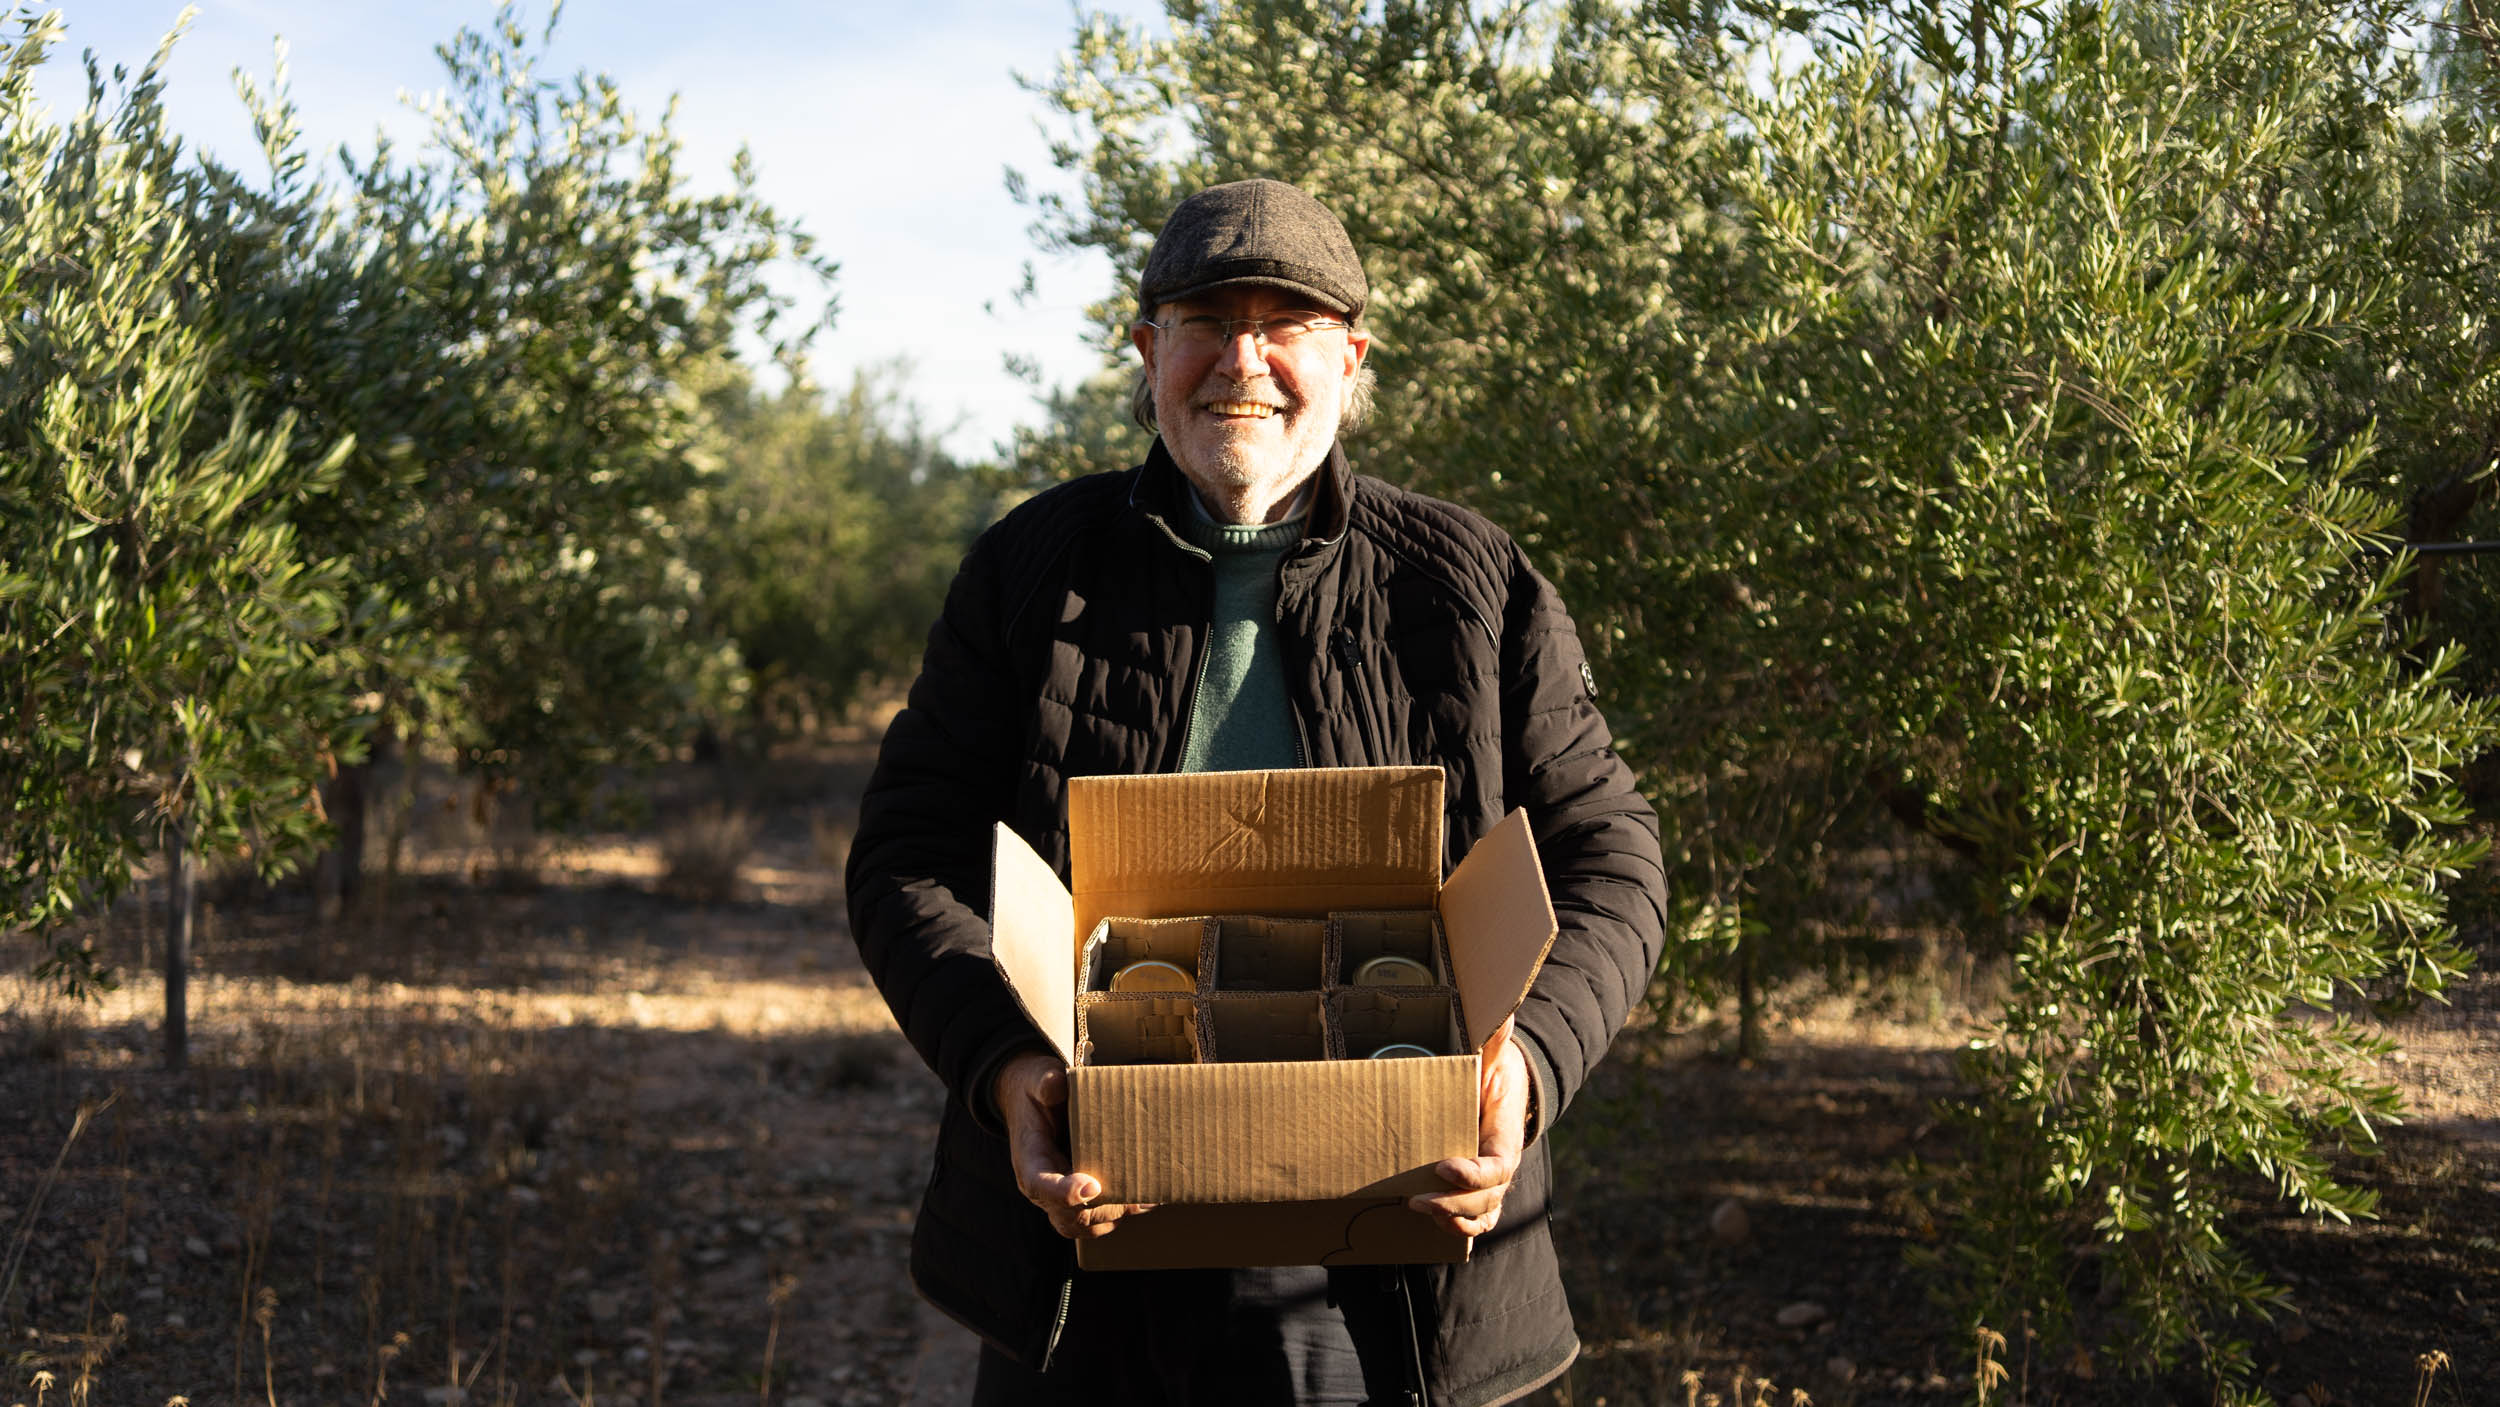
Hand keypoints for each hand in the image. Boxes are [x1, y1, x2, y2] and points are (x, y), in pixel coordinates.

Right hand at [994, 1050, 1150, 1239]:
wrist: (1031, 1102)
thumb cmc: (1036, 1091)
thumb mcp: (1036, 1080)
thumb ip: (1046, 1083)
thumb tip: (1058, 1084)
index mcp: (1029, 1161)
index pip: (1040, 1186)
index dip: (1065, 1193)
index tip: (1093, 1185)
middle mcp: (1041, 1188)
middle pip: (1068, 1216)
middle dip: (1103, 1208)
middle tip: (1135, 1195)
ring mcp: (1058, 1199)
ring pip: (1084, 1225)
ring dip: (1115, 1216)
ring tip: (1146, 1199)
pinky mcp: (1076, 1199)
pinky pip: (1094, 1221)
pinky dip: (1119, 1215)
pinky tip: (1145, 1199)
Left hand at [1411, 1016, 1527, 1237]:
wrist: (1505, 1090)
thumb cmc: (1496, 1073)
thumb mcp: (1496, 1056)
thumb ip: (1495, 1041)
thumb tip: (1501, 1014)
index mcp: (1507, 1138)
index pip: (1498, 1166)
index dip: (1473, 1174)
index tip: (1443, 1167)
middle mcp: (1502, 1165)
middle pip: (1487, 1199)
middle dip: (1453, 1203)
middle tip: (1416, 1198)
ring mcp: (1492, 1183)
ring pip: (1482, 1215)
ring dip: (1453, 1219)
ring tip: (1416, 1208)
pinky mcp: (1479, 1191)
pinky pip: (1476, 1221)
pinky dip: (1458, 1228)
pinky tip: (1432, 1221)